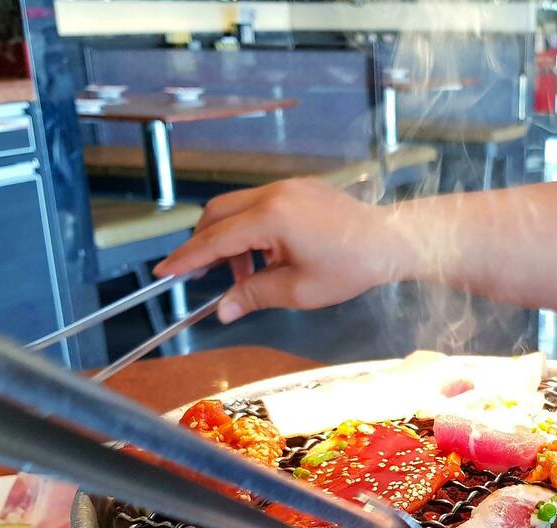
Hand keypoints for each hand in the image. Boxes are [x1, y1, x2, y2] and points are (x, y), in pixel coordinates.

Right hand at [155, 178, 402, 322]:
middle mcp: (273, 193)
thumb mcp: (298, 290)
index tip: (164, 272)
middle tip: (201, 277)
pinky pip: (259, 205)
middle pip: (217, 214)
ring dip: (230, 240)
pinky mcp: (298, 187)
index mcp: (270, 217)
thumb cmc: (350, 267)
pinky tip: (266, 258)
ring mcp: (286, 186)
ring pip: (237, 208)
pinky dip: (251, 230)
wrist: (391, 241)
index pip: (215, 239)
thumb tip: (221, 311)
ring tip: (246, 276)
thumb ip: (253, 295)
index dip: (187, 258)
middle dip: (204, 245)